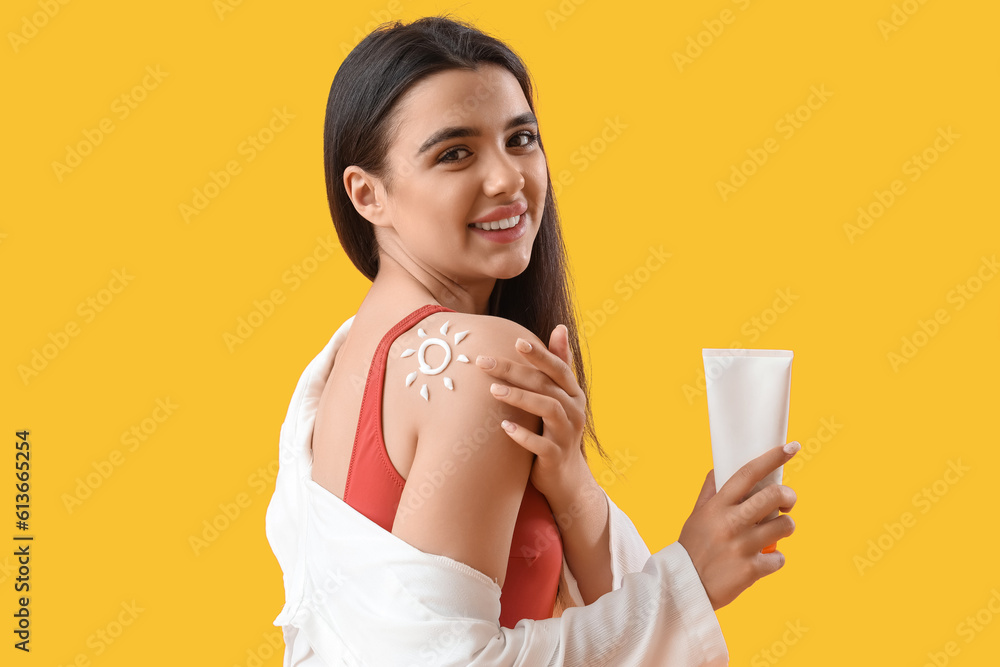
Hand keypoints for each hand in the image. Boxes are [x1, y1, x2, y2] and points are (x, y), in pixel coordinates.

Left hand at [475, 324, 586, 499]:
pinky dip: (522, 435)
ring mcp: (567, 434)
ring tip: (492, 391)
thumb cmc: (556, 428)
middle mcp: (575, 410)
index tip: (517, 341)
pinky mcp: (556, 456)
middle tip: (483, 362)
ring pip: (547, 409)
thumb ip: (559, 363)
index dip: (539, 354)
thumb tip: (560, 327)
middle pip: (545, 385)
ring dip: (519, 398)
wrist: (565, 475)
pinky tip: (503, 427)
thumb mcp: (560, 396)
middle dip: (514, 371)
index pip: (558, 368)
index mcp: (574, 393)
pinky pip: (541, 445)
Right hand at [678, 442, 799, 609]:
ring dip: (785, 528)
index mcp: (718, 506)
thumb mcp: (696, 515)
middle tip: (787, 503)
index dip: (773, 458)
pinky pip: (780, 558)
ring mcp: (742, 546)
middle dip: (789, 497)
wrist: (684, 587)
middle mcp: (731, 522)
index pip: (748, 473)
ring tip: (775, 533)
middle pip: (774, 496)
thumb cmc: (692, 547)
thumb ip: (710, 491)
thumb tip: (719, 468)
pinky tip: (762, 560)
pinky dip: (775, 559)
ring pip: (785, 526)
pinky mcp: (751, 570)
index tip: (792, 447)